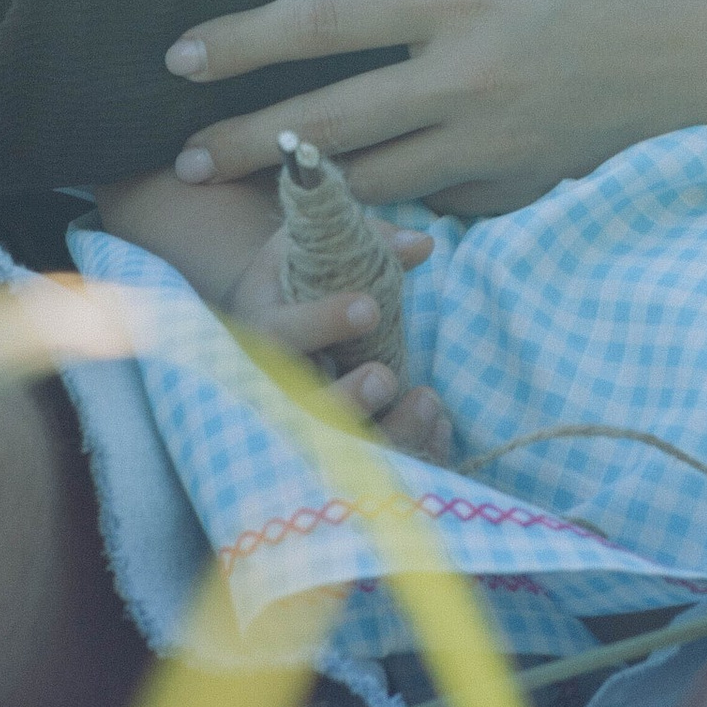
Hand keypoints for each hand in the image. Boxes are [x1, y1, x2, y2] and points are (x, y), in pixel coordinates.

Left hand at [164, 0, 706, 208]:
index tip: (181, 54)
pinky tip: (349, 201)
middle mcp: (465, 78)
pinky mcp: (520, 177)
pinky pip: (434, 200)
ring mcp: (492, 139)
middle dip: (245, 141)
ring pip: (372, 176)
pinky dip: (386, 203)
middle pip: (328, 120)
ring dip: (300, 184)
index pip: (327, 20)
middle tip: (179, 158)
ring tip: (244, 187)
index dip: (246, 38)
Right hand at [220, 219, 454, 463]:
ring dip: (388, 432)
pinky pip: (374, 464)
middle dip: (346, 398)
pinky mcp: (339, 444)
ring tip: (428, 401)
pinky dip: (410, 451)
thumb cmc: (297, 277)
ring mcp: (307, 421)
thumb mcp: (316, 247)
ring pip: (341, 450)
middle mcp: (277, 385)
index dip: (323, 322)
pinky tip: (440, 426)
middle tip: (384, 376)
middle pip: (302, 409)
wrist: (265, 318)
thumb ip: (368, 241)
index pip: (282, 333)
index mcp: (265, 328)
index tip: (369, 308)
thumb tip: (422, 245)